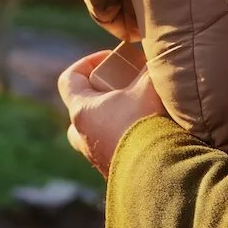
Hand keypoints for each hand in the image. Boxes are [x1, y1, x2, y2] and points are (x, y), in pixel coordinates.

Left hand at [57, 50, 167, 175]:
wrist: (155, 171)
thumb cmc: (145, 123)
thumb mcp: (150, 85)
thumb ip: (151, 67)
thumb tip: (158, 56)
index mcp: (82, 110)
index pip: (69, 79)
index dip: (87, 63)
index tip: (111, 59)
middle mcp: (82, 135)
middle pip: (80, 108)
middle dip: (101, 94)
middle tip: (124, 87)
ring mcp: (95, 156)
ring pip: (94, 131)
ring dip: (112, 118)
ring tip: (138, 110)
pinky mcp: (112, 171)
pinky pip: (111, 148)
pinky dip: (124, 137)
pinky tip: (148, 132)